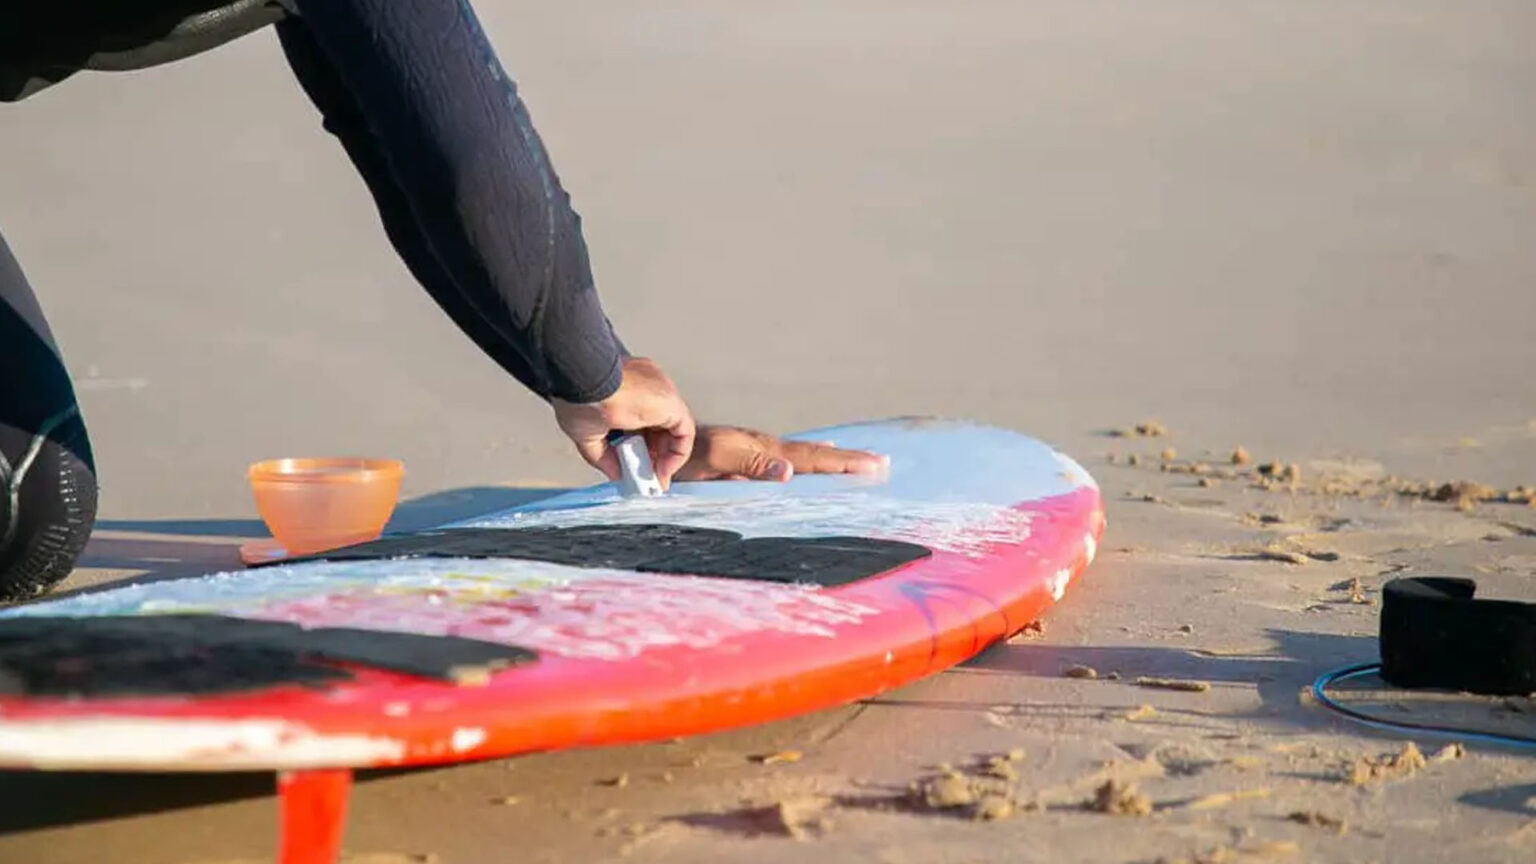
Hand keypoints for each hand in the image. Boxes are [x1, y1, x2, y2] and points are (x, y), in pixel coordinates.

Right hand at [550, 356, 695, 488]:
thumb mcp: (587, 434)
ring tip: (651, 479)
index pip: (639, 420)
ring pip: (671, 431)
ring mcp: (660, 393)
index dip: (638, 447)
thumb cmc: (576, 395)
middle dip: (652, 456)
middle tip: (644, 478)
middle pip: (657, 427)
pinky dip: (676, 456)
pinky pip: (684, 433)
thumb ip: (604, 456)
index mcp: (625, 386)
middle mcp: (646, 388)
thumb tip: (615, 474)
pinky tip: (662, 471)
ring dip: (663, 459)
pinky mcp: (671, 403)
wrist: (583, 382)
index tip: (633, 466)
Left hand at [675, 424, 888, 481]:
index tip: (873, 465)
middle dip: (848, 460)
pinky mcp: (749, 457)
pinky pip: (789, 458)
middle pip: (814, 455)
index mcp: (763, 450)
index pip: (811, 459)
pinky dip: (810, 459)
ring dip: (832, 460)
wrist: (659, 440)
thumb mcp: (716, 461)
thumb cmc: (684, 455)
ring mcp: (758, 451)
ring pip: (804, 456)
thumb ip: (751, 465)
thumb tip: (790, 473)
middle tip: (882, 462)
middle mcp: (765, 448)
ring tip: (859, 461)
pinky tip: (816, 458)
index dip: (842, 463)